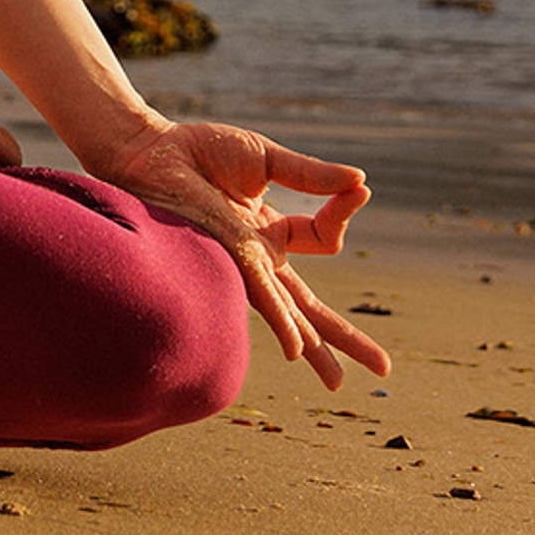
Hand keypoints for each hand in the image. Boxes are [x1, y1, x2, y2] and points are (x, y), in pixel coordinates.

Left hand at [96, 119, 392, 389]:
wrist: (151, 150)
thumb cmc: (199, 152)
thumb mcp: (267, 159)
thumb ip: (310, 175)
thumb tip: (361, 180)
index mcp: (271, 234)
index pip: (325, 238)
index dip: (345, 213)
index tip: (360, 191)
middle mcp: (259, 258)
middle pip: (311, 308)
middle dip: (345, 338)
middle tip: (383, 368)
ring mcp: (244, 264)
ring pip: (291, 315)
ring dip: (320, 348)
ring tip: (339, 384)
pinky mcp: (226, 258)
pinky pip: (261, 295)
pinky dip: (282, 321)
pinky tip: (297, 350)